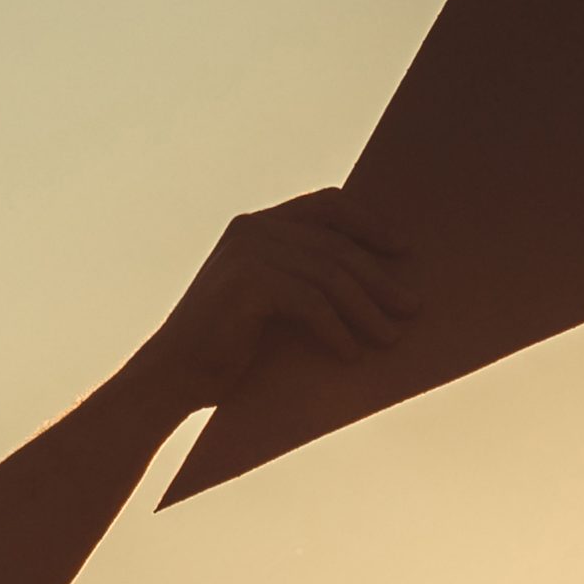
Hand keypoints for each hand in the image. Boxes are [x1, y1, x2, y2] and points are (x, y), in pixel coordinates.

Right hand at [121, 194, 413, 406]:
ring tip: (391, 338)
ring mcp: (248, 253)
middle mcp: (253, 230)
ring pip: (330, 275)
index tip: (402, 249)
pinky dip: (336, 330)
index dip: (368, 224)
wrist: (170, 377)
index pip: (327, 205)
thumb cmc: (225, 350)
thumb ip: (306, 281)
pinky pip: (311, 302)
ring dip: (367, 310)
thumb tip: (377, 287)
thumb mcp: (271, 304)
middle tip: (413, 307)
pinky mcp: (247, 284)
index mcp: (258, 226)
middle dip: (380, 279)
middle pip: (336, 246)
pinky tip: (350, 355)